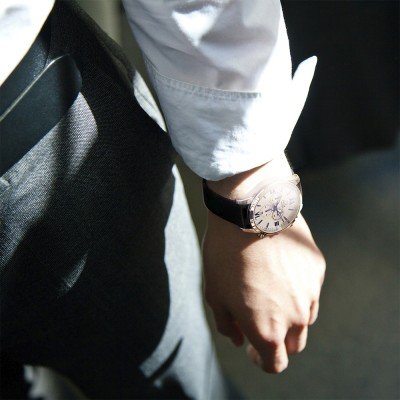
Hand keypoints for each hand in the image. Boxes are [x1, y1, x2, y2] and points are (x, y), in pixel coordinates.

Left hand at [202, 156, 325, 373]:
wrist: (249, 212)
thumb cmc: (225, 254)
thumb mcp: (215, 294)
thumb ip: (228, 325)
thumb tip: (240, 339)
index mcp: (268, 330)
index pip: (275, 364)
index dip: (262, 360)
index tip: (253, 349)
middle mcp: (296, 317)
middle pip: (294, 344)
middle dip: (278, 340)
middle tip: (260, 320)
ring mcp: (311, 292)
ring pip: (306, 318)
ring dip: (290, 314)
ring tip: (269, 290)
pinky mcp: (317, 268)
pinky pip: (309, 288)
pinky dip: (297, 287)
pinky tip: (280, 267)